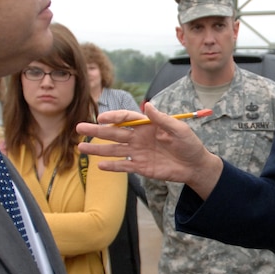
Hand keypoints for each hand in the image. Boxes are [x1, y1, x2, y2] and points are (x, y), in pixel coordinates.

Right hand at [76, 102, 223, 198]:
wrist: (195, 166)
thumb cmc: (189, 144)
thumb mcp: (179, 129)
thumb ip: (162, 119)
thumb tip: (148, 106)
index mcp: (147, 125)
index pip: (126, 117)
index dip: (113, 116)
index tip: (102, 118)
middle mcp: (139, 137)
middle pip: (114, 132)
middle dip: (96, 130)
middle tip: (79, 128)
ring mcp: (138, 152)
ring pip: (114, 149)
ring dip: (98, 149)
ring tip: (81, 148)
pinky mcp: (141, 167)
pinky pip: (123, 166)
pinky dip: (112, 166)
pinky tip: (99, 165)